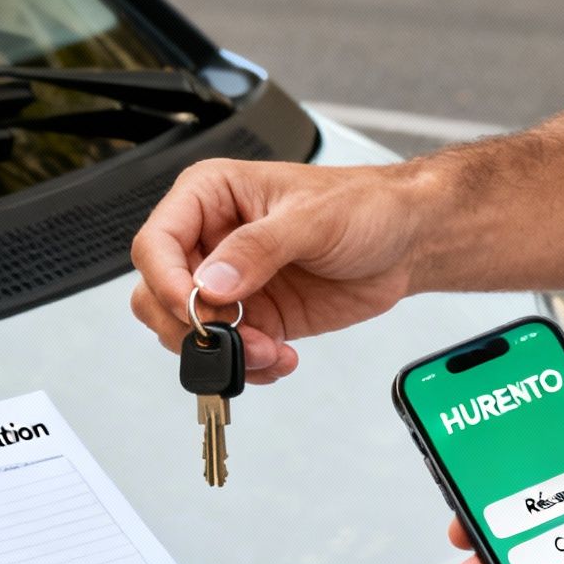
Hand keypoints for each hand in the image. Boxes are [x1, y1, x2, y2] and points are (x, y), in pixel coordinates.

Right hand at [129, 159, 433, 383]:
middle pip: (158, 293)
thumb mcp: (313, 218)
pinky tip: (281, 358)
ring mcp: (230, 284)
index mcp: (210, 197)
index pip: (156, 242)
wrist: (406, 241)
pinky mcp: (255, 317)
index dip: (166, 280)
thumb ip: (259, 248)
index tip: (196, 308)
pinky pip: (228, 353)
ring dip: (223, 352)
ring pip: (186, 331)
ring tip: (269, 350)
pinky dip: (248, 366)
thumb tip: (212, 281)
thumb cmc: (364, 206)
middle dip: (191, 325)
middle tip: (233, 333)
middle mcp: (211, 240)